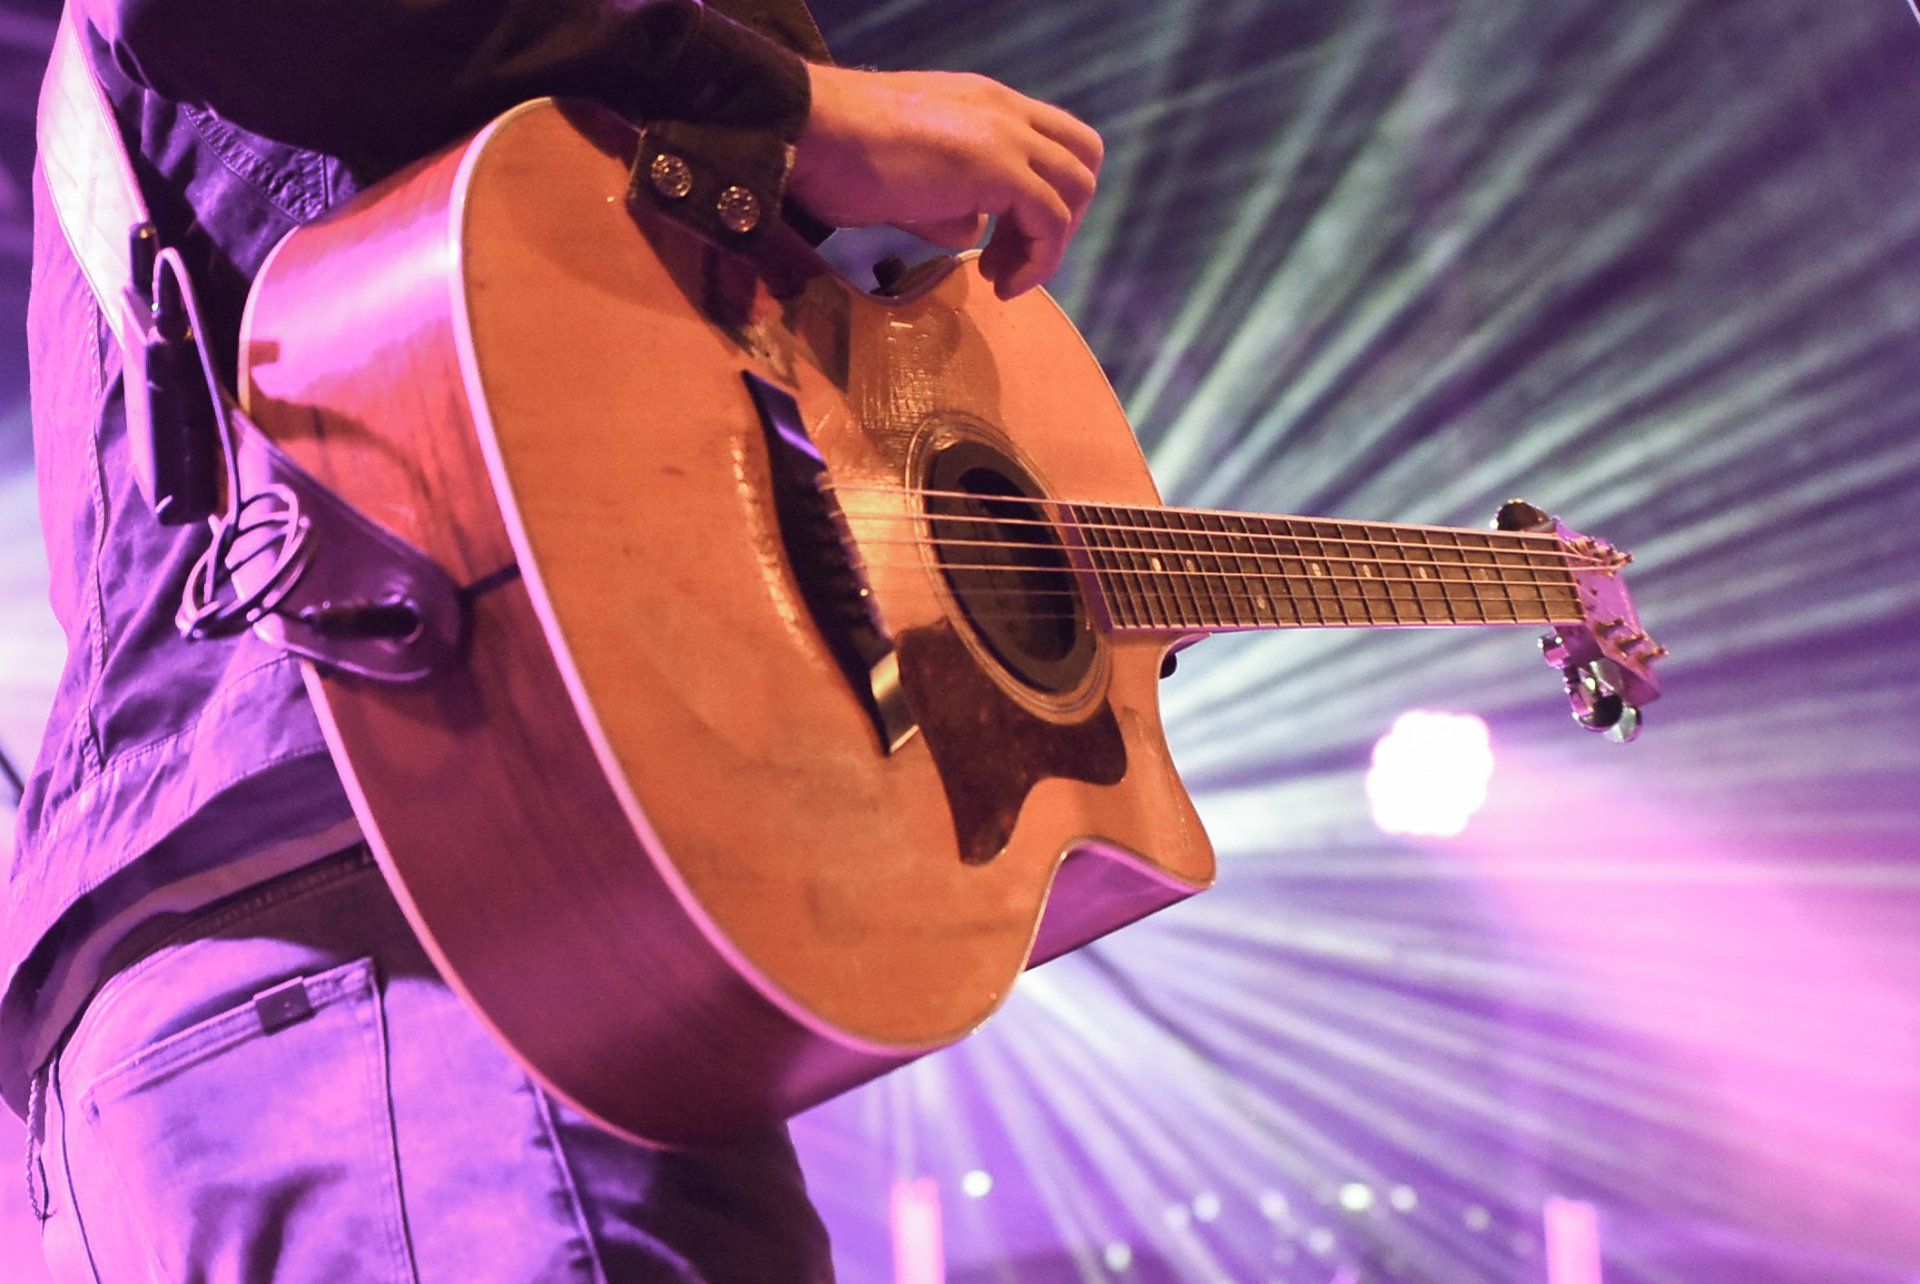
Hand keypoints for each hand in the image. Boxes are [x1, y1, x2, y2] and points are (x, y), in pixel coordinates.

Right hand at [788, 65, 1102, 298]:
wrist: (810, 131)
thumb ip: (949, 203)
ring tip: (1001, 279)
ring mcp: (1005, 135)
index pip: (1051, 139)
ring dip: (1048, 244)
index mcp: (984, 104)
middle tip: (1011, 257)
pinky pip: (1051, 221)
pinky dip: (1037, 262)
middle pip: (1083, 157)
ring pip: (1076, 188)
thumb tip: (972, 232)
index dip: (1043, 193)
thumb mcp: (907, 181)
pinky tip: (1001, 285)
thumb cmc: (838, 157)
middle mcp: (1004, 110)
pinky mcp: (998, 168)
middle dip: (1061, 215)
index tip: (1001, 238)